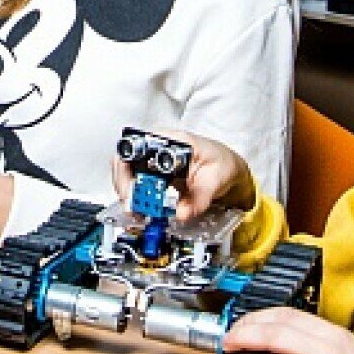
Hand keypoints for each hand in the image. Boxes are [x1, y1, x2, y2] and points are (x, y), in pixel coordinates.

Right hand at [112, 132, 253, 219]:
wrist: (228, 170)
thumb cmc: (222, 164)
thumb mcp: (215, 180)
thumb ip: (199, 199)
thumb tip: (181, 213)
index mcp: (172, 139)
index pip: (138, 147)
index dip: (128, 168)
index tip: (133, 191)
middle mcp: (158, 146)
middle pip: (125, 161)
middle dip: (124, 186)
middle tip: (132, 206)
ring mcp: (153, 160)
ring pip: (127, 172)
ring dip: (128, 193)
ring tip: (137, 211)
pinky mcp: (154, 174)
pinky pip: (136, 183)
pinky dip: (136, 197)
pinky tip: (142, 209)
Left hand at [222, 306, 353, 353]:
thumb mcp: (352, 351)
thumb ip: (320, 343)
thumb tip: (283, 343)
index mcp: (333, 335)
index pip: (285, 315)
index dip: (255, 318)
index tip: (239, 325)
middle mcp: (328, 351)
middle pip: (272, 335)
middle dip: (242, 337)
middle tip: (228, 346)